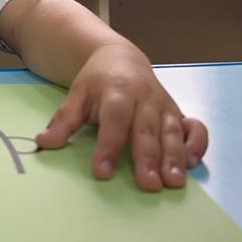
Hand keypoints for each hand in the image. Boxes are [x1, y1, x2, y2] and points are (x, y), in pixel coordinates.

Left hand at [35, 44, 208, 191]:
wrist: (121, 57)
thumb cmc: (97, 81)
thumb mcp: (77, 94)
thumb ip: (64, 119)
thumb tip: (43, 143)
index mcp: (117, 92)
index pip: (114, 120)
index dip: (109, 146)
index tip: (102, 171)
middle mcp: (145, 99)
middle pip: (147, 129)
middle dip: (148, 157)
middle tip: (148, 185)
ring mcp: (165, 106)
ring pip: (173, 132)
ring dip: (175, 157)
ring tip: (173, 182)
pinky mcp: (179, 112)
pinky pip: (195, 127)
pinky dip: (197, 144)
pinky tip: (193, 164)